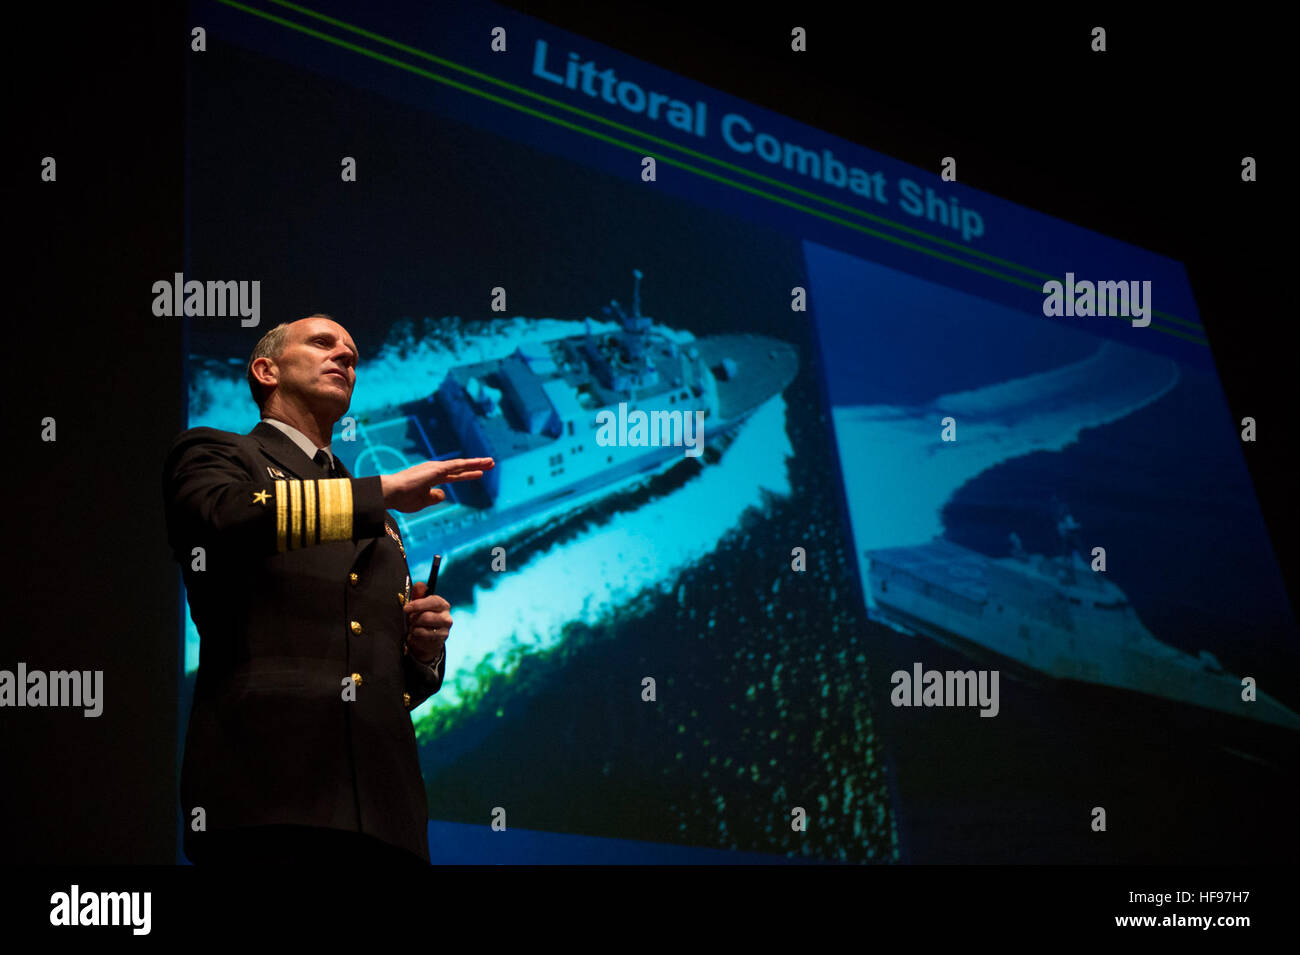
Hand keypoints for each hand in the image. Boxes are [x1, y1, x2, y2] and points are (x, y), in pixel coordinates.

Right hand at [380, 457, 494, 512]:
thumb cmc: (402, 498)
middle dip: (476, 466)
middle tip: (491, 463)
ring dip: (476, 463)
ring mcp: (434, 468)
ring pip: (460, 465)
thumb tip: (444, 495)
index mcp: (431, 477)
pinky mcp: (434, 470)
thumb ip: (434, 498)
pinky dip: (466, 465)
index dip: (467, 474)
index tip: (479, 473)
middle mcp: (434, 470)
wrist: (390, 493)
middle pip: (460, 467)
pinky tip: (478, 465)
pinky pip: (454, 466)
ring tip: (490, 462)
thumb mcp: (422, 501)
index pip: (454, 476)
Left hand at [404, 581, 449, 663]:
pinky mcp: (438, 643)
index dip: (417, 605)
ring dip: (413, 629)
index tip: (406, 608)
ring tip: (413, 628)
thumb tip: (419, 584)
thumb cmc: (421, 618)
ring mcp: (444, 632)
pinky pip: (420, 640)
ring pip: (421, 630)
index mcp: (442, 605)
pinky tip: (415, 636)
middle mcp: (447, 618)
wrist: (426, 639)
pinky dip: (413, 638)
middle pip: (426, 617)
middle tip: (411, 620)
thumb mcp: (419, 605)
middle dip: (414, 619)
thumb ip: (418, 594)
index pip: (433, 602)